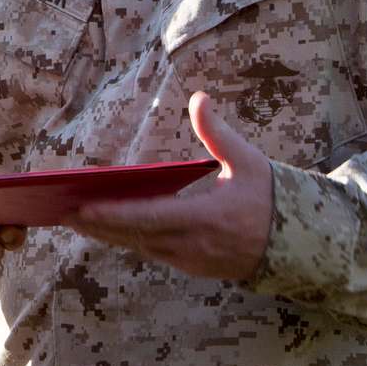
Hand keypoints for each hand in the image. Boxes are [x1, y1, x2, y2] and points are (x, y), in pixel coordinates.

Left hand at [64, 92, 269, 280]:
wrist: (302, 245)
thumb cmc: (273, 198)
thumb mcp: (250, 161)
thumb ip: (218, 133)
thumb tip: (199, 98)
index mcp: (207, 218)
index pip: (149, 218)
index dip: (113, 216)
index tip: (82, 209)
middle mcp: (195, 245)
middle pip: (135, 237)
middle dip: (98, 227)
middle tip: (64, 214)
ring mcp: (193, 261)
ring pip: (141, 247)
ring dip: (110, 235)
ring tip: (78, 218)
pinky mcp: (194, 267)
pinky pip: (154, 252)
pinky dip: (130, 240)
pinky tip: (110, 227)